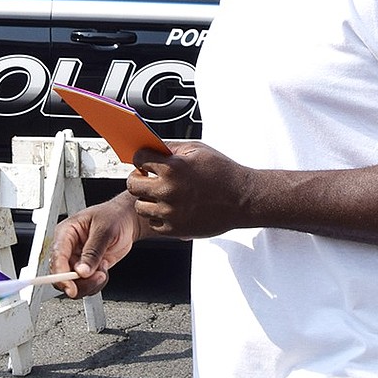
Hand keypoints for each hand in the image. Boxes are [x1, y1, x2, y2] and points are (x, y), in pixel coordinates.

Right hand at [51, 192, 144, 298]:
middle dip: (79, 282)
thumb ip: (93, 251)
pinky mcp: (87, 268)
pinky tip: (104, 268)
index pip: (57, 257)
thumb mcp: (105, 230)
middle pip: (62, 275)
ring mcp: (77, 259)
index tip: (71, 288)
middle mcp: (68, 248)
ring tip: (103, 269)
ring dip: (91, 283)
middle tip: (97, 276)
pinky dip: (97, 283)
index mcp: (66, 233)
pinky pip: (86, 284)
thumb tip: (82, 271)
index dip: (61, 275)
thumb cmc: (115, 216)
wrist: (128, 220)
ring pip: (74, 283)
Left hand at [127, 141, 252, 238]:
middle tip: (149, 178)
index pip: (139, 159)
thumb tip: (151, 148)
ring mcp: (170, 212)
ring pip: (139, 206)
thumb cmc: (223, 172)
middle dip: (139, 178)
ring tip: (161, 194)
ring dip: (147, 199)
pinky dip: (158, 216)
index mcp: (172, 168)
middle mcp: (168, 191)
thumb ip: (171, 148)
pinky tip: (171, 208)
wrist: (244, 199)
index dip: (141, 158)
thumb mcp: (198, 150)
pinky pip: (153, 222)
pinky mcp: (175, 229)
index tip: (145, 161)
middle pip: (133, 184)